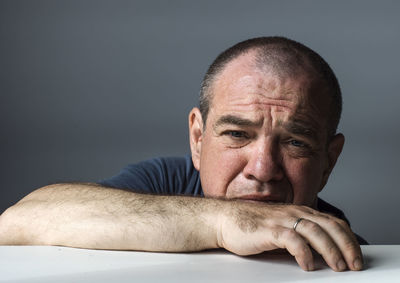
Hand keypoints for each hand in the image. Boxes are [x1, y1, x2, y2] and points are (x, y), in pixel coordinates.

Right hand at [216, 201, 362, 271]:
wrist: (226, 219)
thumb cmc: (254, 226)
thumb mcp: (283, 228)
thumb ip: (301, 235)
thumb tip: (321, 252)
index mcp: (300, 213)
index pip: (333, 222)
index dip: (348, 239)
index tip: (356, 256)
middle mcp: (294, 213)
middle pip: (329, 226)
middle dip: (346, 245)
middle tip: (354, 265)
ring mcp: (281, 220)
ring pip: (314, 231)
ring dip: (330, 250)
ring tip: (337, 266)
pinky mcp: (269, 230)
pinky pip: (291, 239)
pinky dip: (303, 252)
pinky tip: (307, 265)